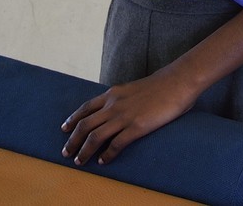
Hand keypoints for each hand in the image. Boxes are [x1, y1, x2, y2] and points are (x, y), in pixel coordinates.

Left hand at [60, 67, 198, 165]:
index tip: (64, 129)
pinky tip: (104, 161)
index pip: (85, 108)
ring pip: (94, 137)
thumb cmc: (162, 84)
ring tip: (80, 161)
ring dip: (84, 151)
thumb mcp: (134, 88)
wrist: (178, 81)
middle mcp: (113, 106)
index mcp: (113, 94)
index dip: (72, 120)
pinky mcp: (136, 127)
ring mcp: (124, 117)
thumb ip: (123, 98)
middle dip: (72, 141)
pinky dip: (107, 155)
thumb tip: (120, 109)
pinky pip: (115, 145)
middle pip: (84, 126)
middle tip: (66, 152)